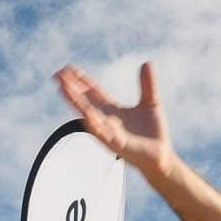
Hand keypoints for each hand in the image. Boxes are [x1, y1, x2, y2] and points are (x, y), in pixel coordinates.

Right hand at [54, 62, 174, 179]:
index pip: (93, 92)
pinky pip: (103, 133)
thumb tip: (147, 62)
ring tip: (63, 88)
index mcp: (113, 110)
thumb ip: (147, 84)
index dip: (81, 80)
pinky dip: (95, 124)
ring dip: (76, 101)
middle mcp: (106, 120)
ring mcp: (109, 132)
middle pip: (85, 100)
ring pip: (89, 114)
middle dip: (72, 88)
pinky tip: (86, 115)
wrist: (162, 158)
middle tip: (58, 75)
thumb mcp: (151, 102)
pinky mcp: (117, 145)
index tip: (68, 68)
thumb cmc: (154, 133)